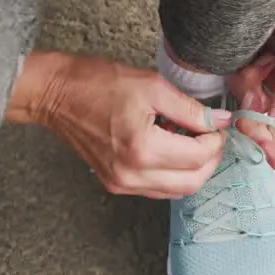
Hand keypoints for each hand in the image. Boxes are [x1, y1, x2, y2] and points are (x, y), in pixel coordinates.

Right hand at [11, 52, 231, 198]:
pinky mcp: (116, 184)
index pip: (198, 156)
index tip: (217, 125)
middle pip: (193, 182)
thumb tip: (218, 121)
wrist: (56, 95)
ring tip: (190, 141)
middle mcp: (132, 173)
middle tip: (212, 136)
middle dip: (210, 160)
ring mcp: (123, 183)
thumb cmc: (96, 83)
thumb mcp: (152, 86)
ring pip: (177, 191)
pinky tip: (169, 150)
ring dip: (193, 170)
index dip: (216, 140)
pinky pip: (157, 189)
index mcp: (143, 148)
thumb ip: (191, 109)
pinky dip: (172, 174)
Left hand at [227, 0, 274, 172]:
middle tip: (250, 99)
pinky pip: (237, 90)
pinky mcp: (250, 76)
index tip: (264, 142)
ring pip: (248, 114)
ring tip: (257, 63)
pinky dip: (239, 76)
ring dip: (247, 91)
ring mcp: (268, 91)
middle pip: (269, 139)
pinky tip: (250, 56)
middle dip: (255, 122)